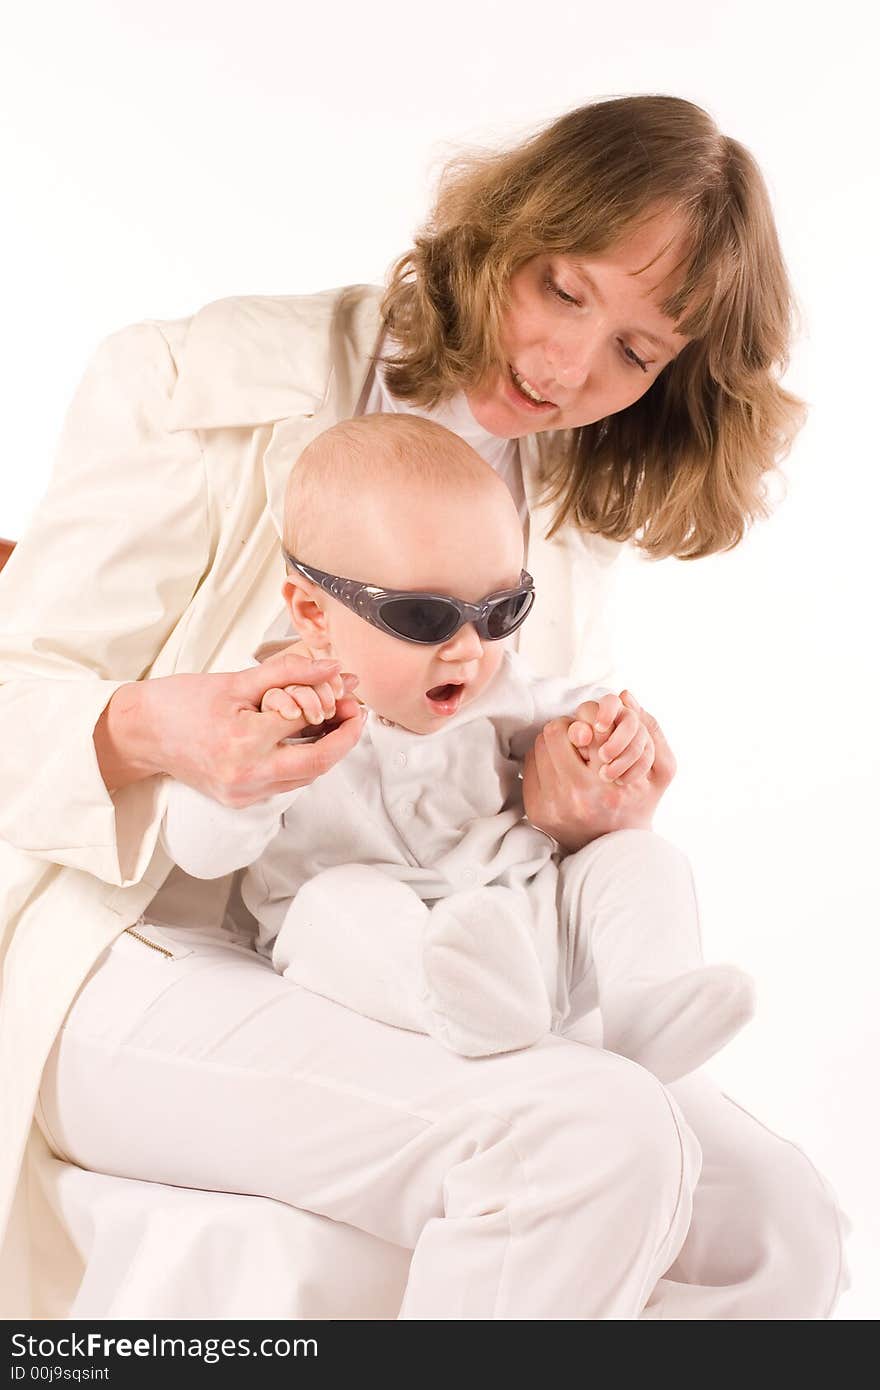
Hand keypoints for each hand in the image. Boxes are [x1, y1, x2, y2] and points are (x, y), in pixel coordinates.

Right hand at [135, 651, 366, 807]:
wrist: (141, 733)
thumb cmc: (182, 701)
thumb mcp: (236, 680)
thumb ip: (289, 672)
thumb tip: (334, 667)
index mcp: (243, 741)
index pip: (308, 720)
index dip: (334, 700)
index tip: (345, 686)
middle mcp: (246, 775)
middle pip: (319, 762)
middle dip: (346, 736)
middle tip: (355, 712)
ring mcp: (244, 793)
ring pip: (306, 776)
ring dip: (327, 750)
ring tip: (334, 720)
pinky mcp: (241, 801)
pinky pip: (286, 783)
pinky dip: (302, 760)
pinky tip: (306, 738)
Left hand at [522, 690, 675, 852]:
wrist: (615, 850)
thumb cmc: (640, 804)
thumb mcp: (661, 772)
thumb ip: (651, 731)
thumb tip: (625, 693)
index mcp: (605, 785)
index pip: (581, 727)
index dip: (588, 721)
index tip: (595, 731)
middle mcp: (574, 796)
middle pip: (553, 732)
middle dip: (569, 729)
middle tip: (582, 739)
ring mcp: (549, 805)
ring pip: (539, 746)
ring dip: (555, 744)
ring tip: (573, 755)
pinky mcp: (534, 811)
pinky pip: (530, 766)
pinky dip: (544, 761)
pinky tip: (561, 770)